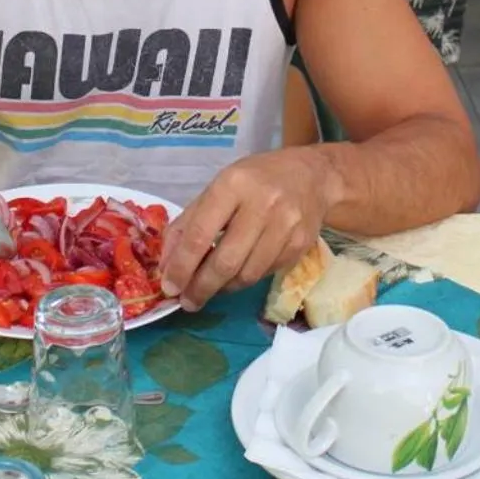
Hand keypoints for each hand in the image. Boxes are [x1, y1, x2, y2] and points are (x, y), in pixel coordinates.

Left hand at [159, 149, 337, 310]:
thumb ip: (188, 224)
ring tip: (211, 288)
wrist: (310, 176)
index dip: (182, 266)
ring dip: (223, 288)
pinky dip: (246, 280)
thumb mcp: (216, 189)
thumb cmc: (255, 180)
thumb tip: (168, 267)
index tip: (170, 287)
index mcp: (233, 185)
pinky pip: (266, 274)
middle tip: (188, 302)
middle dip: (202, 288)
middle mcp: (263, 204)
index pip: (200, 234)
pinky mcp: (301, 244)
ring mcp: (286, 226)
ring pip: (247, 274)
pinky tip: (237, 274)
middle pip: (226, 261)